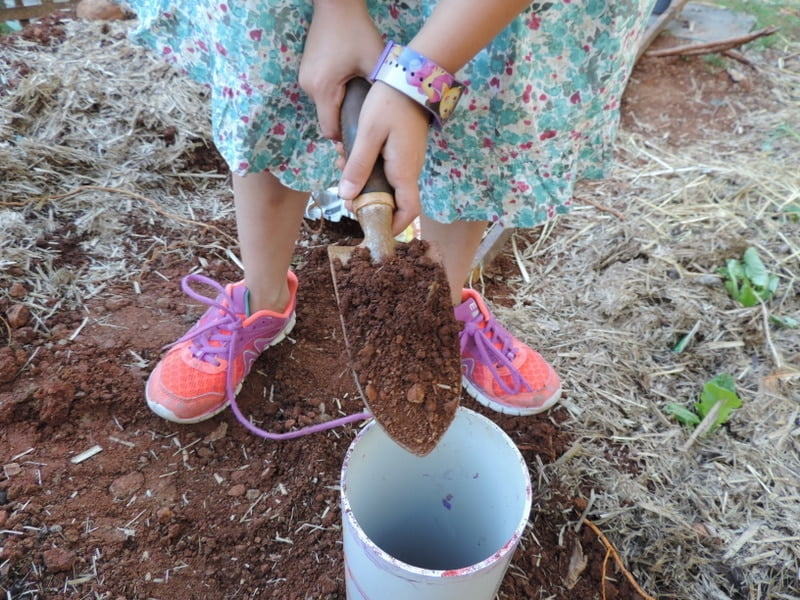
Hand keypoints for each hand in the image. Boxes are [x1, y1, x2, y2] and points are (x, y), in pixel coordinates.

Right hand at [298, 1, 384, 140]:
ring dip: (341, 105)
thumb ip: (378, 91)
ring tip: (360, 95)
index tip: (364, 134)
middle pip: (327, 119)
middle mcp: (308, 87)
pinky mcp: (307, 71)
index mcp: (323, 89)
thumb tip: (387, 117)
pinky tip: (350, 83)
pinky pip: (322, 93)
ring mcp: (305, 79)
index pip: (330, 131)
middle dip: (346, 120)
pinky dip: (335, 94)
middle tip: (367, 114)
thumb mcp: (374, 62)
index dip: (346, 136)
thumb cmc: (356, 31)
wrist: (336, 5)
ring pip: (325, 106)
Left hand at [337, 82, 429, 236]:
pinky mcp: (402, 149)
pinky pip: (385, 167)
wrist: (410, 77)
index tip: (375, 228)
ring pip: (385, 182)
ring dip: (362, 178)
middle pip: (391, 200)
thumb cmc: (390, 103)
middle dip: (366, 199)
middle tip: (345, 190)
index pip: (408, 211)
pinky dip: (367, 164)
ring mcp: (407, 159)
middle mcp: (409, 169)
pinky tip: (350, 150)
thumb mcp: (368, 135)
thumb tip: (347, 197)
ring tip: (342, 160)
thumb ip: (358, 166)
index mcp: (404, 171)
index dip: (395, 226)